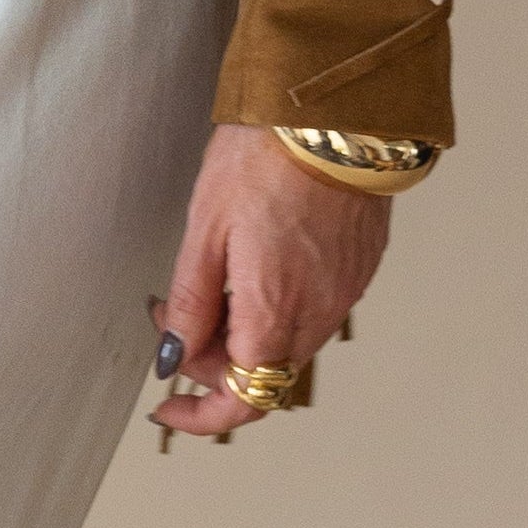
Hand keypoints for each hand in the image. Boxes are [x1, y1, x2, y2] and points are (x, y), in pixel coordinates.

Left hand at [151, 123, 394, 440]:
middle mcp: (318, 313)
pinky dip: (278, 304)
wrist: (334, 112)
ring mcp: (344, 291)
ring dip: (244, 330)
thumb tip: (173, 356)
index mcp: (275, 313)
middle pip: (261, 372)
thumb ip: (190, 304)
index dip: (201, 416)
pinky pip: (314, 308)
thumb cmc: (267, 158)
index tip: (169, 404)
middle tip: (173, 311)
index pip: (243, 401)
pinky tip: (254, 261)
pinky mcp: (359, 266)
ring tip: (212, 278)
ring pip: (288, 341)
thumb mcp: (204, 230)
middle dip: (211, 358)